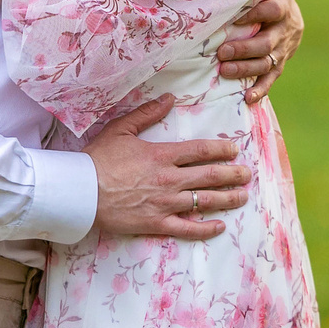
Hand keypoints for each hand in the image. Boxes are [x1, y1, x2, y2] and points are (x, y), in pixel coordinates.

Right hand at [85, 95, 249, 238]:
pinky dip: (205, 229)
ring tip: (243, 197)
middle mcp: (169, 179)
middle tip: (247, 174)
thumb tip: (168, 98)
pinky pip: (187, 229)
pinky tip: (220, 227)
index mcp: (162, 155)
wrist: (80, 191)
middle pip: (209, 176)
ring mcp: (165, 203)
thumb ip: (146, 114)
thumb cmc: (97, 159)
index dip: (221, 149)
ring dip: (227, 199)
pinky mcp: (156, 223)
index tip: (234, 149)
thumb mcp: (120, 129)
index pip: (200, 151)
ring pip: (204, 201)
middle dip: (232, 174)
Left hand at [216, 0, 302, 102]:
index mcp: (284, 6)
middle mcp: (287, 30)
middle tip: (222, 51)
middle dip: (245, 48)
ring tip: (225, 71)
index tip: (236, 18)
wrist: (286, 4)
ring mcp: (285, 49)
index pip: (273, 10)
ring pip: (268, 62)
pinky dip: (261, 89)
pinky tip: (248, 99)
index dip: (256, 14)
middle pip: (268, 42)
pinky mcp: (281, 62)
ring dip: (247, 69)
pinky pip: (272, 78)